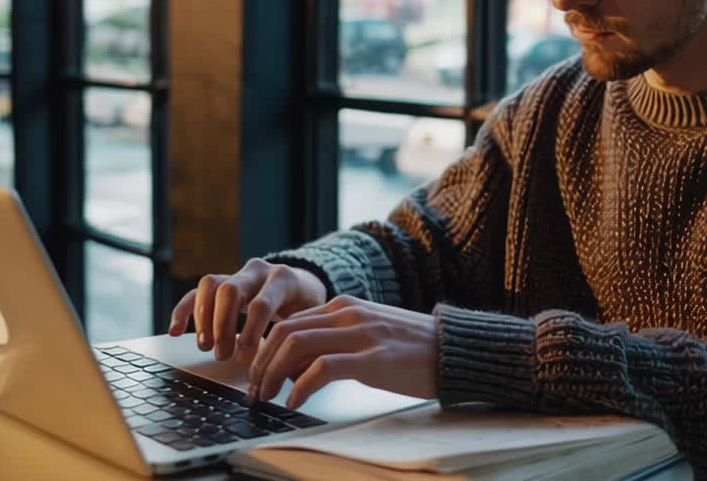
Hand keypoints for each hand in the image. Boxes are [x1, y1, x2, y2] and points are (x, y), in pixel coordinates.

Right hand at [168, 258, 327, 361]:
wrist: (304, 285)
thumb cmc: (307, 309)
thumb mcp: (310, 321)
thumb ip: (298, 340)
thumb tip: (287, 375)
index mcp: (284, 280)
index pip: (261, 303)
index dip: (251, 333)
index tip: (245, 358)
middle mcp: (259, 271)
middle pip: (231, 291)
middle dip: (223, 326)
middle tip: (223, 355)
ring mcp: (239, 274)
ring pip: (211, 286)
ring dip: (204, 319)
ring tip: (205, 346)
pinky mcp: (223, 282)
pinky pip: (197, 291)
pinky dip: (184, 310)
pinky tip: (175, 331)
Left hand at [246, 295, 437, 408]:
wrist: (452, 348)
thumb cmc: (411, 348)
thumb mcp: (367, 333)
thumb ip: (335, 341)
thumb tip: (297, 367)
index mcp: (343, 306)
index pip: (289, 322)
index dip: (266, 351)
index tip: (257, 375)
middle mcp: (347, 314)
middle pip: (284, 332)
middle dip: (261, 363)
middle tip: (254, 390)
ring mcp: (359, 334)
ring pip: (295, 345)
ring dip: (272, 374)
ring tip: (267, 397)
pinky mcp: (371, 358)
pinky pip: (322, 368)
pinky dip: (300, 386)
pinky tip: (295, 401)